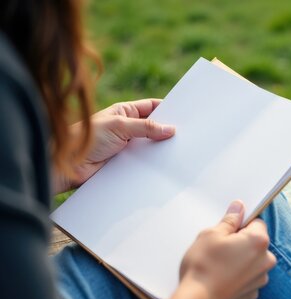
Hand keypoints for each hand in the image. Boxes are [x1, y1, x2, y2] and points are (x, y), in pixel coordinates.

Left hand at [55, 99, 175, 192]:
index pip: (152, 107)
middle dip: (168, 130)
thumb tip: (170, 129)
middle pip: (154, 127)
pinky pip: (145, 162)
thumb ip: (146, 127)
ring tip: (181, 151)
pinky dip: (155, 164)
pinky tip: (167, 165)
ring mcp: (128, 146)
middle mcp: (128, 128)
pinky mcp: (127, 163)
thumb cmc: (88, 138)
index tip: (185, 113)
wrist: (69, 165)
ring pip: (151, 146)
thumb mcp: (119, 126)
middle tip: (188, 134)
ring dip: (162, 149)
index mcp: (125, 112)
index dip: (168, 109)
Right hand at [179, 200, 276, 298]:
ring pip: (251, 262)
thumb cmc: (203, 267)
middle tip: (219, 249)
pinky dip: (237, 277)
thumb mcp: (211, 235)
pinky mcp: (252, 294)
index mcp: (258, 241)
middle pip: (256, 243)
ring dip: (239, 261)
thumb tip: (239, 208)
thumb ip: (229, 220)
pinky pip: (247, 278)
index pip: (257, 223)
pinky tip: (220, 279)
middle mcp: (266, 261)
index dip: (240, 225)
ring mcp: (260, 280)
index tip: (227, 231)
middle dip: (240, 243)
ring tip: (218, 266)